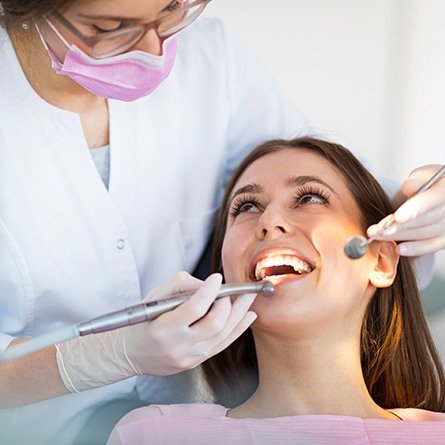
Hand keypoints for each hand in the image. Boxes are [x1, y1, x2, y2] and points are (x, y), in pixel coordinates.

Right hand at [123, 271, 257, 375]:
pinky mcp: (197, 362)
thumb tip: (209, 285)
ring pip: (224, 334)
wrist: (132, 353)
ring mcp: (190, 357)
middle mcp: (179, 346)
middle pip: (215, 323)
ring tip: (248, 298)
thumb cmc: (144, 320)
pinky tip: (248, 316)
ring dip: (239, 313)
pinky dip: (239, 328)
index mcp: (164, 329)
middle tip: (231, 290)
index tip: (217, 278)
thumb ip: (182, 285)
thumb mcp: (155, 296)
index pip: (195, 308)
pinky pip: (224, 344)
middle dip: (228, 303)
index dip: (210, 291)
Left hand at [367, 164, 444, 255]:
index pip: (431, 201)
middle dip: (399, 226)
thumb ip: (417, 180)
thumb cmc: (433, 183)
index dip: (414, 210)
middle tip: (378, 230)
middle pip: (425, 220)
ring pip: (424, 234)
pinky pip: (431, 246)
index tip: (397, 217)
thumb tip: (409, 186)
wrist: (443, 193)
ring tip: (379, 236)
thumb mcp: (426, 174)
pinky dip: (415, 249)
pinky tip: (399, 249)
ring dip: (400, 236)